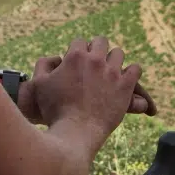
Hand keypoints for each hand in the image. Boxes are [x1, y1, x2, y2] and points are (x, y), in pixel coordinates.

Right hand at [20, 52, 155, 118]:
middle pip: (101, 42)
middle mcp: (95, 60)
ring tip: (109, 71)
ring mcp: (112, 72)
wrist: (74, 132)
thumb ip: (43, 65)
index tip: (78, 62)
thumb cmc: (54, 111)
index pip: (80, 42)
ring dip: (113, 60)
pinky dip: (131, 72)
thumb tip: (55, 57)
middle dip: (96, 50)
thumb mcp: (39, 84)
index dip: (77, 51)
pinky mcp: (125, 86)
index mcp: (75, 57)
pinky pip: (136, 69)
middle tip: (94, 64)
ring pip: (119, 53)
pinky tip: (125, 80)